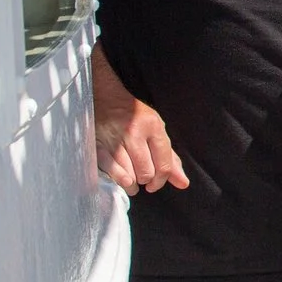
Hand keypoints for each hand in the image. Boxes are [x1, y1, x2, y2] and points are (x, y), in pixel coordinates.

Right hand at [91, 54, 188, 192]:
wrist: (106, 98)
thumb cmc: (135, 118)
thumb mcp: (157, 131)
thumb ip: (170, 158)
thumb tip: (183, 183)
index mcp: (153, 127)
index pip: (164, 164)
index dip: (162, 180)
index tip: (155, 184)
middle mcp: (134, 132)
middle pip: (146, 172)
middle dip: (146, 180)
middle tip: (143, 177)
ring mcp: (115, 139)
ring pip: (129, 176)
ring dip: (132, 183)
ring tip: (132, 179)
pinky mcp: (98, 145)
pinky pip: (112, 172)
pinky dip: (119, 180)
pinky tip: (122, 178)